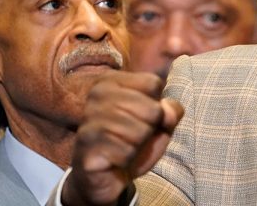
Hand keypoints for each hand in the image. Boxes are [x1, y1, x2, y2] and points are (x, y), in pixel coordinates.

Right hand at [61, 71, 183, 204]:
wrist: (105, 175)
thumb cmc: (133, 142)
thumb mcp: (158, 123)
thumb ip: (170, 112)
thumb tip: (168, 112)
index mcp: (111, 81)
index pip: (153, 83)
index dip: (157, 105)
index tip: (141, 116)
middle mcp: (97, 95)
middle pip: (152, 109)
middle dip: (150, 129)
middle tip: (132, 136)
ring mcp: (89, 120)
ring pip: (141, 132)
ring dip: (137, 146)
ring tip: (123, 146)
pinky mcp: (86, 146)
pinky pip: (126, 153)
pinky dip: (126, 160)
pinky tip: (113, 159)